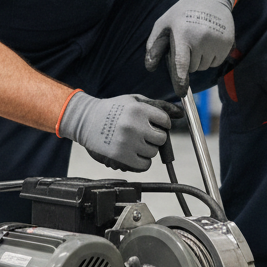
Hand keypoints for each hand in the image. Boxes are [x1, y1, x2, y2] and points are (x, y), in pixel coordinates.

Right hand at [57, 92, 183, 171]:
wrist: (85, 120)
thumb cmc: (111, 109)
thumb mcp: (134, 100)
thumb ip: (158, 106)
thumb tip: (181, 113)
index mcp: (138, 109)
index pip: (165, 121)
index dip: (161, 123)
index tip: (154, 124)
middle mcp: (134, 126)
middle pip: (161, 138)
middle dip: (155, 137)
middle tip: (144, 134)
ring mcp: (128, 142)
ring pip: (153, 152)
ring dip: (147, 149)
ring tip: (134, 142)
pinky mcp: (121, 156)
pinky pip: (144, 165)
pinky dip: (142, 162)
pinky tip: (133, 153)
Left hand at [144, 0, 234, 95]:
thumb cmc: (181, 13)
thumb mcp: (163, 24)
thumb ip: (153, 45)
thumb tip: (149, 67)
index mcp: (183, 34)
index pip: (182, 62)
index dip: (181, 79)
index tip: (181, 92)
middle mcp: (201, 38)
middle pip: (192, 68)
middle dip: (188, 60)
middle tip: (188, 42)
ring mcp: (217, 41)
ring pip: (204, 66)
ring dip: (199, 59)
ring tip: (198, 39)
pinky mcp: (228, 43)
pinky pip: (216, 62)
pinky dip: (211, 57)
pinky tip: (209, 41)